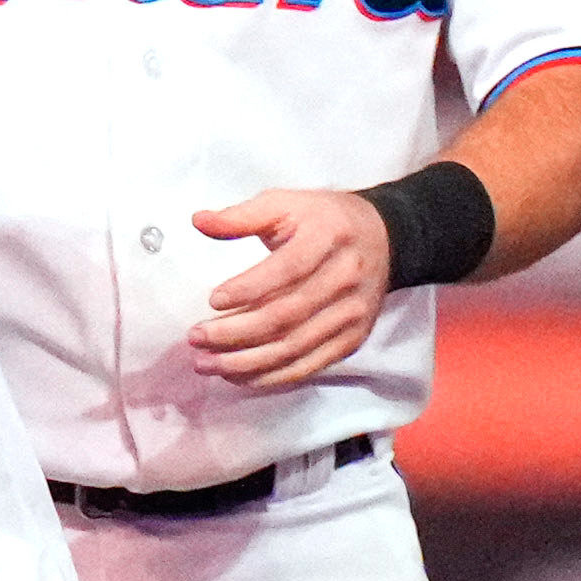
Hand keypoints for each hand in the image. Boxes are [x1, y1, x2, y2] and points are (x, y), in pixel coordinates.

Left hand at [185, 186, 390, 388]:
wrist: (384, 239)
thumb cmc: (324, 220)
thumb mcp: (286, 204)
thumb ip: (241, 216)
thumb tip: (198, 221)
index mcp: (329, 236)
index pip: (288, 268)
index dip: (249, 288)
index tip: (213, 300)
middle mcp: (346, 277)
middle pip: (287, 315)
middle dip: (236, 332)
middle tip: (196, 338)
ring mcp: (352, 313)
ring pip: (294, 347)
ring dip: (246, 362)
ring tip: (207, 363)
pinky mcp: (352, 339)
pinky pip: (308, 366)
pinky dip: (270, 376)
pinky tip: (237, 375)